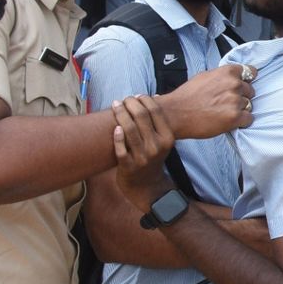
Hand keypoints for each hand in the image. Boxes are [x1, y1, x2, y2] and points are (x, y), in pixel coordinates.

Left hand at [112, 96, 174, 211]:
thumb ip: (158, 122)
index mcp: (167, 138)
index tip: (136, 97)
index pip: (155, 111)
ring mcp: (142, 157)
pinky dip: (117, 136)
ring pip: (129, 129)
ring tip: (115, 105)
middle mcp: (156, 147)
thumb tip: (153, 97)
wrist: (148, 186)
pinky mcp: (128, 166)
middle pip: (141, 116)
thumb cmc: (153, 158)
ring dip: (120, 113)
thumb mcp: (162, 142)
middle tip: (123, 100)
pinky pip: (121, 148)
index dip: (144, 100)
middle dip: (130, 103)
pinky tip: (115, 128)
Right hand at [159, 64, 256, 138]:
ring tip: (224, 113)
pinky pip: (248, 119)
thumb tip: (231, 79)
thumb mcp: (204, 76)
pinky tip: (229, 121)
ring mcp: (235, 101)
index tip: (245, 84)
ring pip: (249, 105)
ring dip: (240, 110)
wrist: (176, 114)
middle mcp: (234, 85)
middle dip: (241, 96)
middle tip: (227, 103)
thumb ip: (221, 77)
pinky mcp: (235, 117)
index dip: (247, 80)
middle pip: (250, 91)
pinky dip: (241, 122)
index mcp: (227, 72)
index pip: (250, 72)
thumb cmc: (187, 97)